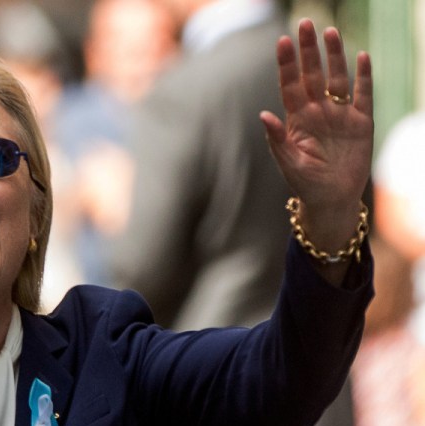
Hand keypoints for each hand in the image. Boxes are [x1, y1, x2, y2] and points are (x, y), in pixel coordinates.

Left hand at [260, 19, 372, 251]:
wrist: (332, 200)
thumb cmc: (306, 183)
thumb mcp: (289, 163)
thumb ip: (277, 140)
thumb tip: (263, 114)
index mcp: (297, 120)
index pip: (290, 85)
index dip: (287, 64)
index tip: (283, 40)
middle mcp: (318, 111)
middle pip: (312, 74)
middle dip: (308, 50)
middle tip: (305, 24)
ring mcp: (340, 115)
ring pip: (337, 79)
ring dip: (334, 56)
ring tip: (330, 33)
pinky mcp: (361, 123)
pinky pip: (363, 95)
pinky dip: (364, 77)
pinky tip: (363, 57)